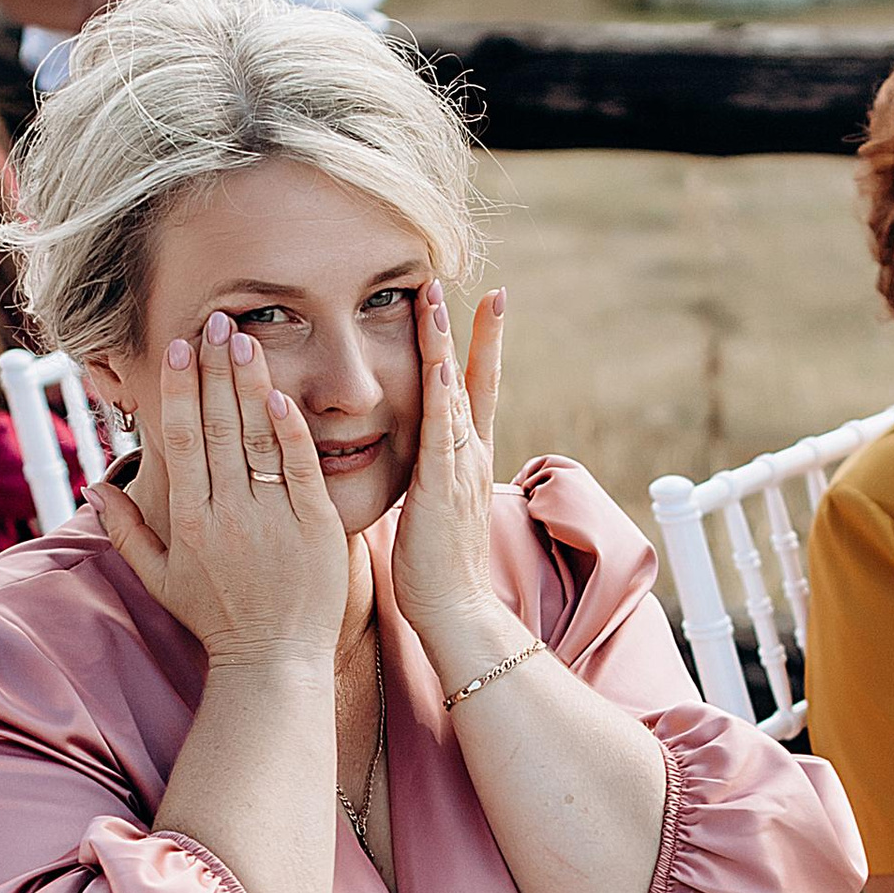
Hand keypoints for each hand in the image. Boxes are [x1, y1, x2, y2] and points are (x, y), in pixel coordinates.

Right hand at [95, 312, 349, 670]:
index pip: (181, 440)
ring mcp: (272, 519)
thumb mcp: (160, 581)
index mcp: (188, 522)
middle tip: (216, 318)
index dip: (180, 389)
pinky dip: (290, 429)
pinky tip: (281, 392)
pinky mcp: (314, 527)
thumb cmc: (216, 621)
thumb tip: (94, 491)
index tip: (179, 346)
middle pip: (217, 428)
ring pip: (256, 439)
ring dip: (249, 383)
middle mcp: (226, 515)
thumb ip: (125, 532)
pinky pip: (300, 468)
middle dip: (214, 369)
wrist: (273, 663)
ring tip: (245, 337)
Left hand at [389, 283, 512, 675]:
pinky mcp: (441, 489)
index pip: (470, 392)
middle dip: (467, 328)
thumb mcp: (430, 510)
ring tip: (436, 297)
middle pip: (470, 378)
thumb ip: (426, 478)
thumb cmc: (435, 571)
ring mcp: (459, 469)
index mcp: (464, 461)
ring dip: (444, 344)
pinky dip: (440, 396)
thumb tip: (414, 461)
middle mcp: (469, 456)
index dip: (474, 348)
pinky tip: (434, 363)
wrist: (455, 611)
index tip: (479, 305)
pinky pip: (442, 433)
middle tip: (458, 281)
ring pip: (454, 393)